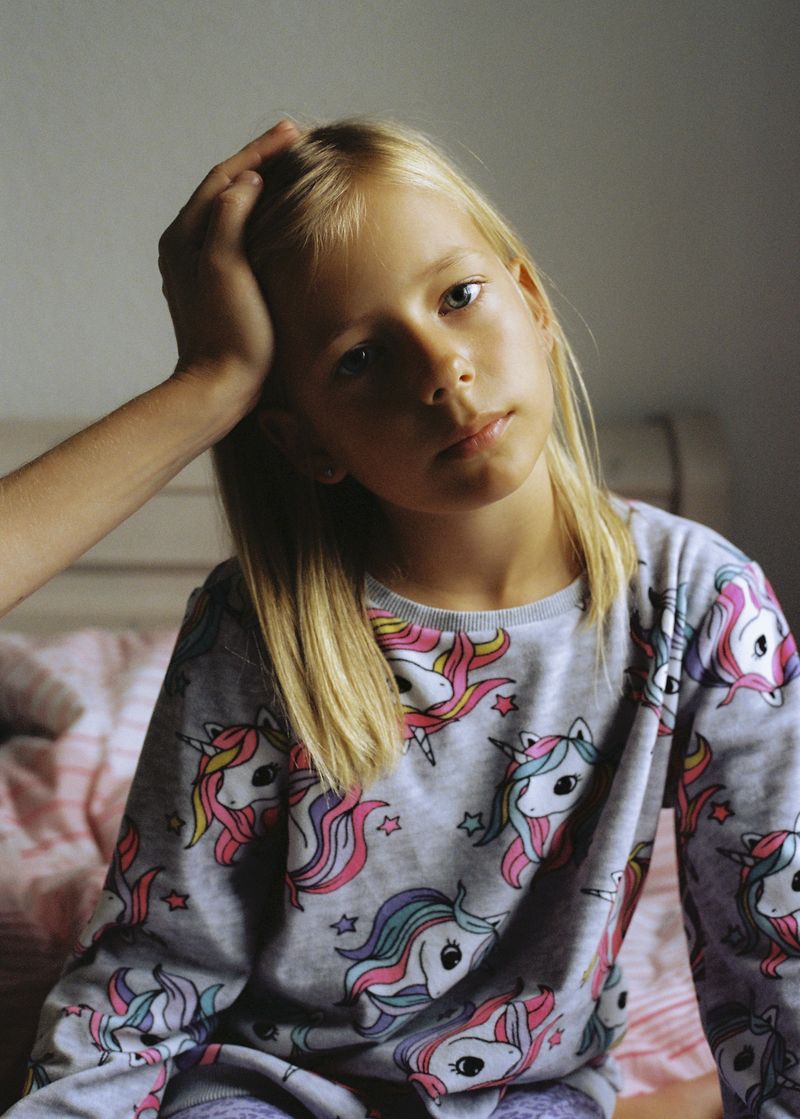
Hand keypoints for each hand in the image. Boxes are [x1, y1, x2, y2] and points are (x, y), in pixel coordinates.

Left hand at [158, 119, 298, 411]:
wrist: (219, 387)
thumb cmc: (228, 332)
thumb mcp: (226, 267)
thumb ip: (231, 216)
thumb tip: (247, 179)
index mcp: (184, 237)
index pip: (224, 177)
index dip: (259, 151)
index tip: (292, 132)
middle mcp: (184, 246)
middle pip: (223, 188)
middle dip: (257, 162)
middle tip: (293, 141)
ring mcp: (197, 267)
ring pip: (228, 210)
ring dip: (255, 186)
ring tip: (287, 169)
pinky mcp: (214, 286)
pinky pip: (234, 235)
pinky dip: (255, 216)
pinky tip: (275, 217)